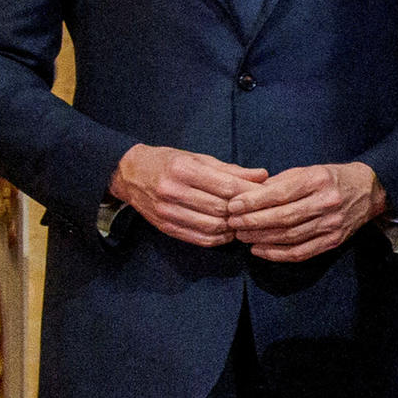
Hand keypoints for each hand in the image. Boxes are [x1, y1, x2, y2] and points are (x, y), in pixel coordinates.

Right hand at [109, 142, 268, 246]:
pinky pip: (200, 239)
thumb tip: (263, 176)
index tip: (267, 194)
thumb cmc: (169, 162)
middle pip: (221, 209)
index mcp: (183, 170)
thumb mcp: (198, 158)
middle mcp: (173, 191)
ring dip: (234, 227)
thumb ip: (231, 170)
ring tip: (245, 222)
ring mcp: (167, 212)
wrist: (129, 174)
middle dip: (245, 211)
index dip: (251, 192)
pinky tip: (229, 232)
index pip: (227, 186)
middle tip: (260, 211)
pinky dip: (220, 238)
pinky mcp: (166, 227)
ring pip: (213, 227)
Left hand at [228, 161, 387, 263]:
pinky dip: (277, 254)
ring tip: (241, 236)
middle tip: (233, 223)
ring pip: (290, 236)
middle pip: (283, 217)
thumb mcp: (307, 170)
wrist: (370, 190)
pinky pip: (302, 252)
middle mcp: (327, 203)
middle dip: (253, 222)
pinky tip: (259, 250)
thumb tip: (247, 197)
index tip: (233, 206)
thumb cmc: (332, 178)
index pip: (280, 194)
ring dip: (261, 238)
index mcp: (318, 180)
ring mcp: (332, 224)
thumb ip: (279, 183)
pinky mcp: (334, 240)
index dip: (253, 202)